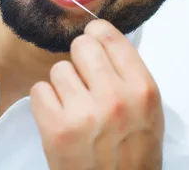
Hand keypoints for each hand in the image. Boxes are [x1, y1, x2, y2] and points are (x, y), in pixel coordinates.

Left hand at [30, 20, 164, 169]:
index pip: (110, 37)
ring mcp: (84, 112)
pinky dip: (46, 103)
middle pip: (82, 45)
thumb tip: (101, 40)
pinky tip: (59, 117)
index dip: (96, 34)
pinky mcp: (56, 129)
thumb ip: (129, 75)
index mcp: (143, 89)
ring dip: (63, 85)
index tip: (92, 40)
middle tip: (83, 77)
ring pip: (59, 69)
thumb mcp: (148, 110)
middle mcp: (114, 96)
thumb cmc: (135, 153)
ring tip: (74, 106)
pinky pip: (39, 90)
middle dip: (80, 58)